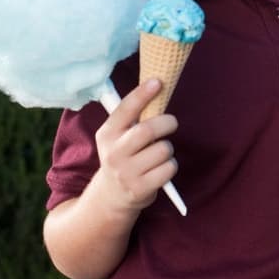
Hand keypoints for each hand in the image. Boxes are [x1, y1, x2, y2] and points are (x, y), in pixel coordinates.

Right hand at [93, 78, 179, 212]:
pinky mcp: (140, 189)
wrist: (111, 196)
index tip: (158, 82)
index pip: (125, 109)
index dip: (142, 94)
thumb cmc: (122, 157)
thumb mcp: (116, 137)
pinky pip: (169, 168)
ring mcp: (126, 172)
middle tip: (171, 123)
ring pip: (163, 149)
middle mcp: (114, 153)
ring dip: (168, 148)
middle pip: (147, 130)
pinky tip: (161, 169)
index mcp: (107, 134)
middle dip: (166, 123)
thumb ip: (131, 119)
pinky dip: (171, 166)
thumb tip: (155, 87)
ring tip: (160, 153)